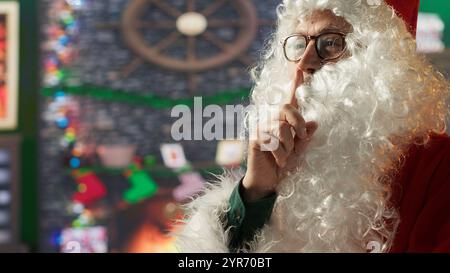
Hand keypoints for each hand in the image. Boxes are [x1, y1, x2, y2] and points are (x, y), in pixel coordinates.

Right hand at [242, 72, 317, 201]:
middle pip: (287, 109)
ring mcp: (261, 128)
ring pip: (282, 128)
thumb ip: (305, 137)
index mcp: (283, 120)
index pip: (290, 98)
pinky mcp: (255, 139)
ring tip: (284, 156)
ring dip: (289, 146)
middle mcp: (270, 120)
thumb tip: (314, 123)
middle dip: (297, 125)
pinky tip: (277, 160)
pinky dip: (280, 154)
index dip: (295, 81)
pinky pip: (273, 141)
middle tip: (300, 139)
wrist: (267, 180)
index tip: (300, 65)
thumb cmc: (282, 164)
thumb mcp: (299, 151)